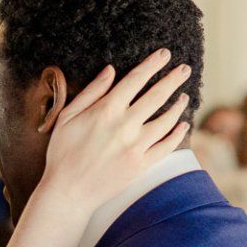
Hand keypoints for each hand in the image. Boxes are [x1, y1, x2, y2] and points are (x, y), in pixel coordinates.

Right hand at [34, 50, 191, 214]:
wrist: (68, 192)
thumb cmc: (62, 153)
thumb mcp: (67, 117)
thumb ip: (92, 91)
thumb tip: (110, 70)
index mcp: (106, 110)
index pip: (135, 80)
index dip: (152, 64)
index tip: (164, 54)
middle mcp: (125, 126)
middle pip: (156, 96)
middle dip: (173, 79)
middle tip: (184, 68)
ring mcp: (136, 147)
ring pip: (166, 120)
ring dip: (177, 105)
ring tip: (184, 95)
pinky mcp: (141, 165)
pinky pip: (166, 147)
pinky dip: (177, 134)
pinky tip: (183, 124)